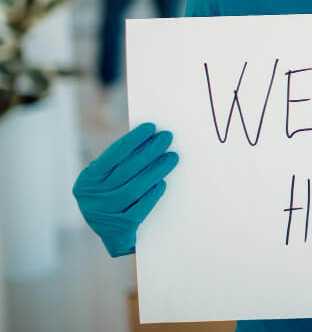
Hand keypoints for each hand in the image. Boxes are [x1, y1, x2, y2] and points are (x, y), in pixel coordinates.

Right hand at [72, 123, 178, 256]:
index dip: (132, 140)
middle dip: (149, 151)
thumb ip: (118, 163)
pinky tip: (162, 183)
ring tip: (172, 157)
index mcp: (87, 181)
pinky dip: (151, 195)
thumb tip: (147, 139)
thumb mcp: (105, 180)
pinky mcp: (119, 228)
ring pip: (133, 189)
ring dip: (155, 170)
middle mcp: (92, 198)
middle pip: (126, 170)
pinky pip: (139, 210)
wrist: (111, 235)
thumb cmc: (112, 196)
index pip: (112, 155)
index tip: (150, 127)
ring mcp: (105, 214)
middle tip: (167, 137)